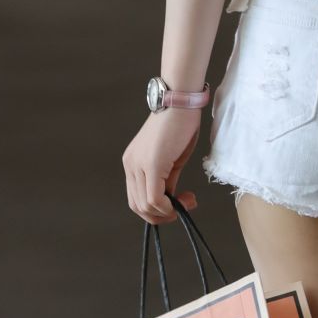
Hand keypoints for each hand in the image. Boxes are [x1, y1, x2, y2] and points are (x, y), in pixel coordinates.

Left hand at [123, 108, 201, 223]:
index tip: (179, 203)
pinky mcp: (151, 164)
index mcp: (132, 163)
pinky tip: (183, 200)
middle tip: (183, 208)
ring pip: (145, 206)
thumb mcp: (172, 159)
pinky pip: (154, 198)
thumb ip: (167, 179)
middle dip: (162, 215)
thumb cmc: (179, 125)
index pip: (136, 199)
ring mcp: (138, 165)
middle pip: (138, 206)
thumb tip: (170, 198)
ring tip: (187, 201)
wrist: (180, 102)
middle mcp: (130, 165)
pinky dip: (168, 207)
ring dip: (168, 212)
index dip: (157, 210)